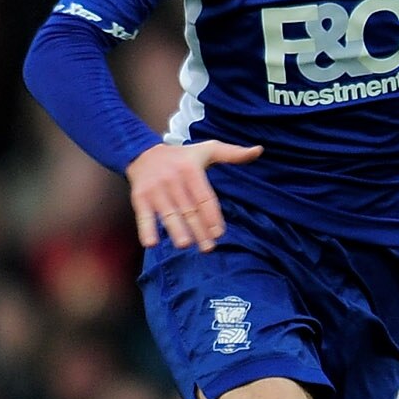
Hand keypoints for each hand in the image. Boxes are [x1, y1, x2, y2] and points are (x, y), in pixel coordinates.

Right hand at [126, 140, 261, 251]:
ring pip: (168, 214)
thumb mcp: (208, 149)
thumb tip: (259, 150)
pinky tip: (151, 243)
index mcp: (191, 170)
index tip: (220, 233)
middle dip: (199, 230)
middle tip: (209, 248)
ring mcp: (155, 190)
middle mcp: (172, 180)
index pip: (204, 198)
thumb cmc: (182, 156)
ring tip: (185, 245)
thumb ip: (233, 153)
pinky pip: (143, 216)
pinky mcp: (139, 198)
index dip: (212, 216)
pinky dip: (146, 230)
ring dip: (176, 231)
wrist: (143, 152)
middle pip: (188, 209)